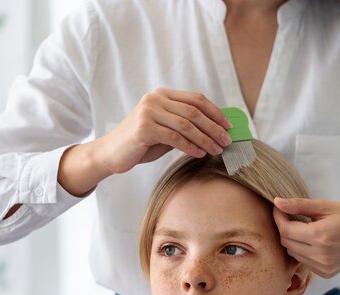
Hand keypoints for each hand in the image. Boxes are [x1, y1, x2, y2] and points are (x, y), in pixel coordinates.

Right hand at [96, 88, 232, 173]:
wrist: (111, 153)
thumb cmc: (140, 143)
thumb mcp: (165, 129)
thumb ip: (184, 125)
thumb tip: (215, 130)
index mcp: (162, 94)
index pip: (195, 99)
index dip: (215, 112)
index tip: (228, 126)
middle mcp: (155, 99)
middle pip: (193, 112)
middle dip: (214, 127)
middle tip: (226, 141)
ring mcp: (149, 112)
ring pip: (186, 125)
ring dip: (205, 139)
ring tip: (216, 150)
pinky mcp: (144, 128)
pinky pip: (175, 138)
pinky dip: (190, 147)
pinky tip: (199, 154)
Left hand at [272, 198, 339, 277]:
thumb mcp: (326, 206)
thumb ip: (299, 205)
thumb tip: (277, 202)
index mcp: (321, 236)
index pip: (286, 230)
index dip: (278, 218)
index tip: (279, 208)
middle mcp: (321, 255)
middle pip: (286, 242)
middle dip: (284, 228)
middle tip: (290, 215)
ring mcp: (324, 267)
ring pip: (292, 253)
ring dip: (292, 240)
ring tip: (303, 227)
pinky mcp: (326, 274)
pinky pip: (303, 261)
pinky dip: (301, 250)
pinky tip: (312, 241)